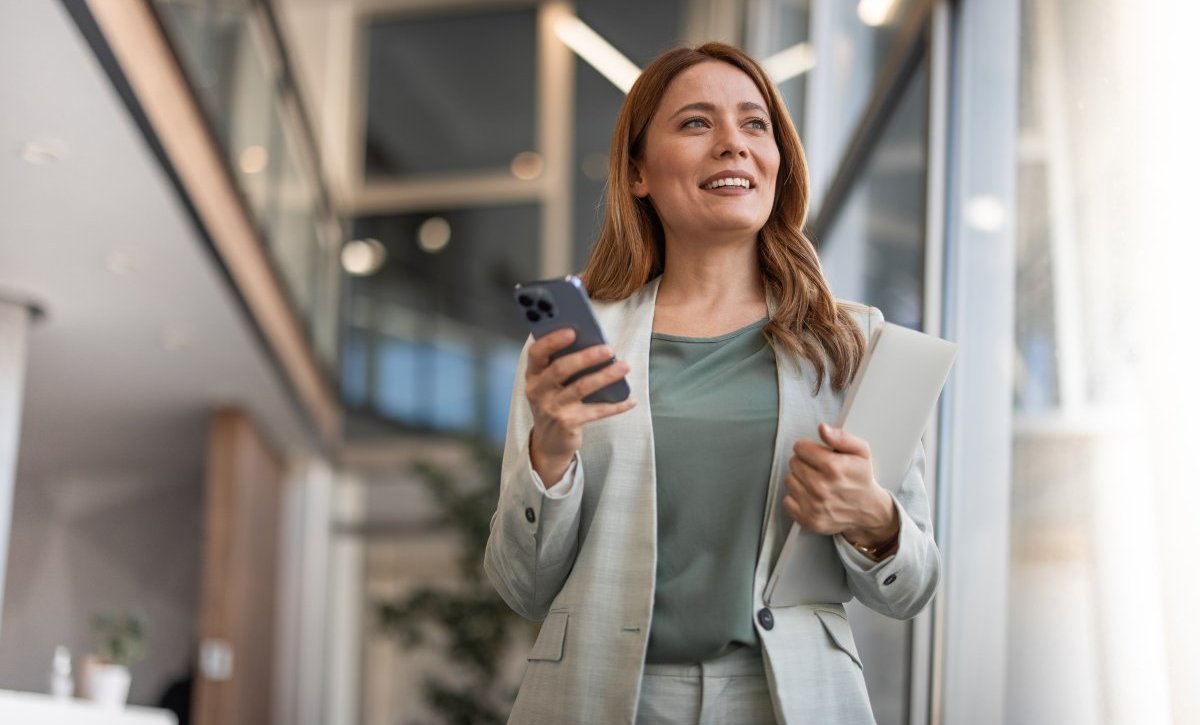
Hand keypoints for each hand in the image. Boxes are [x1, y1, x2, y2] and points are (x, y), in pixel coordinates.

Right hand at [525, 328, 635, 484]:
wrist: (549, 442)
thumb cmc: (555, 403)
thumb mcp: (551, 385)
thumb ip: (563, 365)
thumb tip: (594, 343)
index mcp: (533, 375)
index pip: (537, 353)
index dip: (552, 340)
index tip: (572, 331)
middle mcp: (538, 391)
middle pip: (561, 369)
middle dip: (586, 357)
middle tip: (608, 349)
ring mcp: (552, 408)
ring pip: (581, 387)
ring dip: (605, 375)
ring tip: (625, 366)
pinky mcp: (567, 424)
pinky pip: (596, 411)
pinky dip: (616, 405)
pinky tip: (631, 400)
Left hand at [783, 423, 898, 546]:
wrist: (868, 510)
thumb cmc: (862, 479)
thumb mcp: (861, 452)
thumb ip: (841, 437)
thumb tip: (822, 428)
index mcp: (833, 467)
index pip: (799, 447)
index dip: (809, 448)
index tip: (817, 454)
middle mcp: (822, 487)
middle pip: (793, 463)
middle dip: (804, 462)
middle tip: (818, 469)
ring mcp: (814, 505)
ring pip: (789, 480)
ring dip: (800, 479)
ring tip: (815, 482)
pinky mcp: (808, 519)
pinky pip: (787, 500)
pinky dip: (796, 498)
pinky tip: (811, 496)